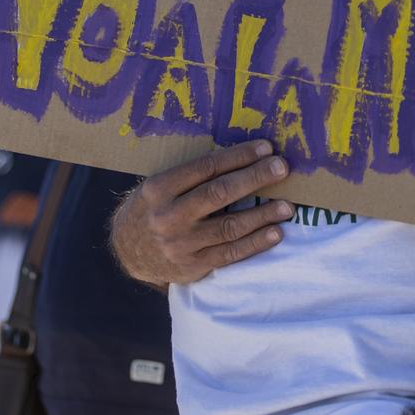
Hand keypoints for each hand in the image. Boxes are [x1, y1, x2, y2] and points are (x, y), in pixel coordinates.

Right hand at [110, 140, 295, 286]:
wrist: (128, 251)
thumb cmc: (152, 209)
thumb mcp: (158, 187)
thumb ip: (190, 176)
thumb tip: (241, 159)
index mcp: (158, 188)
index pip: (205, 167)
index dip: (238, 156)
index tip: (265, 148)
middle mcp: (168, 216)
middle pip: (219, 193)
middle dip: (254, 178)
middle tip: (282, 168)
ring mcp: (181, 244)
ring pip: (229, 226)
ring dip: (262, 214)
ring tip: (286, 206)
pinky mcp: (192, 267)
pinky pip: (230, 254)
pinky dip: (255, 243)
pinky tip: (275, 233)